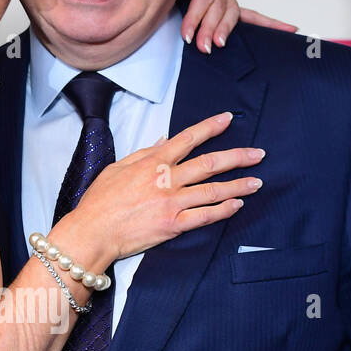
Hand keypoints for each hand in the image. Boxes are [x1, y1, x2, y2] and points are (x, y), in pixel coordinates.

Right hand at [66, 111, 264, 265]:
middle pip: (210, 163)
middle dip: (238, 157)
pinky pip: (205, 216)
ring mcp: (172, 203)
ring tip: (257, 181)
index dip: (210, 127)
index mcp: (153, 162)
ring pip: (213, 190)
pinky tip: (237, 205)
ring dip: (238, 185)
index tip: (228, 119)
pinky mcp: (173, 225)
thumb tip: (165, 141)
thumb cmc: (100, 201)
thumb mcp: (117, 168)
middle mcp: (166, 180)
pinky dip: (223, 210)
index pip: (188, 138)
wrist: (92, 232)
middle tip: (258, 154)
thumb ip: (144, 153)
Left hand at [180, 0, 296, 51]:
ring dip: (225, 29)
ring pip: (231, 12)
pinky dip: (270, 24)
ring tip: (219, 43)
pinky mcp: (231, 7)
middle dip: (209, 27)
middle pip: (219, 5)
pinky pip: (253, 16)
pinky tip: (291, 29)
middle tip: (202, 46)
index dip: (196, 15)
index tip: (187, 34)